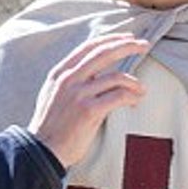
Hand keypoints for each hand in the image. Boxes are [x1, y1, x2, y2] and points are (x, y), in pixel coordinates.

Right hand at [28, 34, 147, 167]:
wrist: (42, 150)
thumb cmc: (51, 127)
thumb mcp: (54, 95)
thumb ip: (71, 81)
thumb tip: (94, 74)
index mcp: (61, 72)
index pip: (89, 47)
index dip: (111, 39)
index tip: (128, 38)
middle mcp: (69, 79)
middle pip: (105, 53)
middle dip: (128, 46)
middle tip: (145, 44)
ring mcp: (79, 94)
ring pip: (116, 77)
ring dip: (134, 83)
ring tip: (142, 91)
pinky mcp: (89, 111)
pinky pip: (118, 96)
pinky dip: (131, 97)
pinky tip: (135, 102)